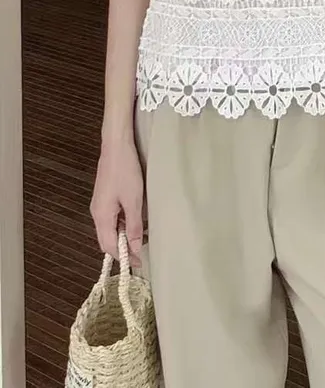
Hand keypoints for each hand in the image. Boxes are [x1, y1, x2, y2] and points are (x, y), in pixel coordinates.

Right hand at [90, 136, 143, 266]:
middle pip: (107, 240)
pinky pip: (112, 218)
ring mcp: (100, 204)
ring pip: (110, 229)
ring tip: (143, 237)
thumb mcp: (134, 201)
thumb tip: (135, 248)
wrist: (117, 146)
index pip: (109, 247)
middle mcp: (97, 213)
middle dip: (123, 249)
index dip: (125, 257)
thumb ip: (134, 226)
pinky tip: (136, 221)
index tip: (140, 263)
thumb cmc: (125, 171)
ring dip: (124, 236)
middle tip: (142, 253)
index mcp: (101, 217)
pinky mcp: (105, 197)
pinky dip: (123, 224)